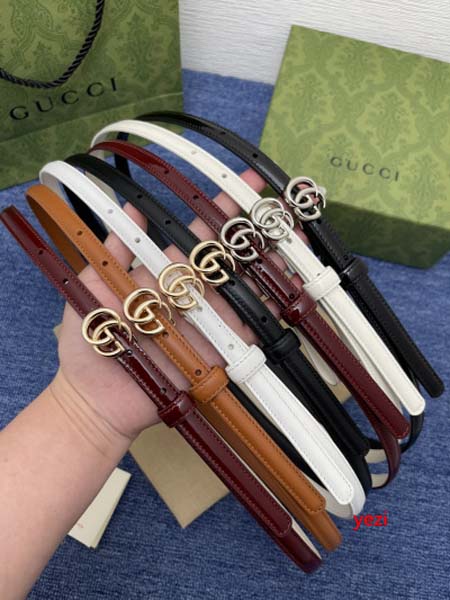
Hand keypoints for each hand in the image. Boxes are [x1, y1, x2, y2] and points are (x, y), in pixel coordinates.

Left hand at [53, 169, 287, 443]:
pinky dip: (273, 314)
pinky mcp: (219, 353)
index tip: (247, 185)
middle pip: (234, 260)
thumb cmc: (87, 342)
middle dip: (262, 236)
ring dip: (274, 269)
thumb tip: (130, 206)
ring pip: (249, 290)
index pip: (202, 237)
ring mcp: (210, 323)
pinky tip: (293, 294)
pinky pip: (251, 332)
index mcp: (167, 275)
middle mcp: (194, 295)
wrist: (93, 398)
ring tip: (299, 246)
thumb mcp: (93, 287)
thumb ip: (113, 250)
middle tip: (290, 213)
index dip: (224, 211)